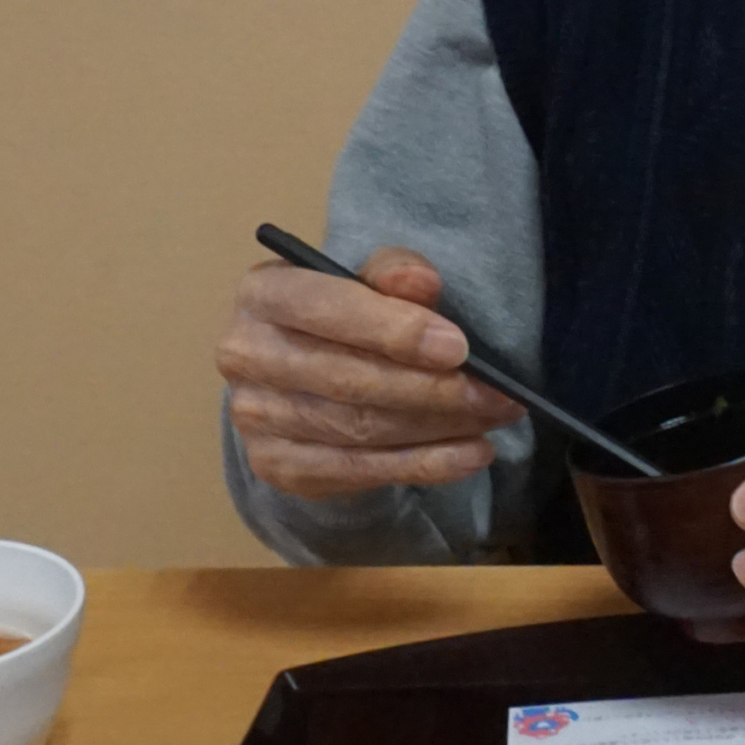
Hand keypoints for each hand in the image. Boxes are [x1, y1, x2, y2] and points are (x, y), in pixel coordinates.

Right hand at [216, 247, 517, 497]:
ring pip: (360, 429)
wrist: (305, 376)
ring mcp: (255, 416)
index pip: (324, 308)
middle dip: (433, 389)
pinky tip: (472, 454)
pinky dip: (425, 465)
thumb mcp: (369, 281)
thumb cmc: (346, 317)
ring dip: (439, 427)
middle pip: (348, 379)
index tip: (458, 348)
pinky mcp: (276, 465)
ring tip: (494, 417)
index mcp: (263, 293)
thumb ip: (393, 274)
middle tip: (497, 393)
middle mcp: (246, 354)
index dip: (394, 330)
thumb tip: (420, 282)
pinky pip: (359, 471)